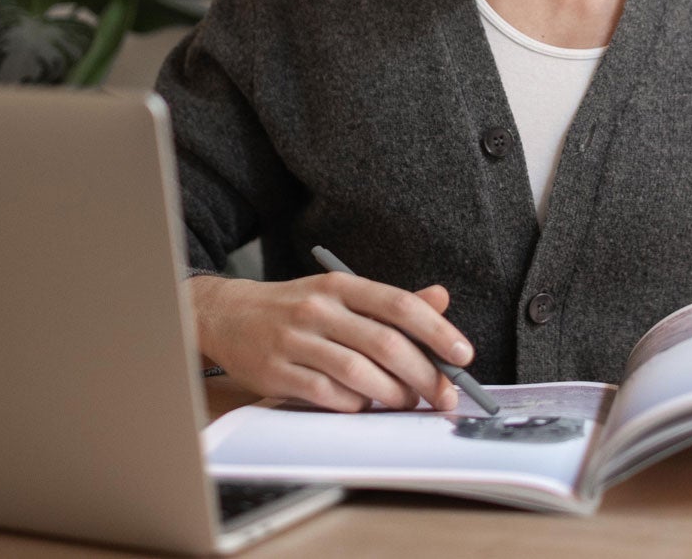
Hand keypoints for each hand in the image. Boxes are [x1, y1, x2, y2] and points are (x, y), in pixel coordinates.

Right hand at [188, 272, 471, 412]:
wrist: (228, 316)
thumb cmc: (295, 308)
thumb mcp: (341, 294)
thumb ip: (390, 302)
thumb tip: (440, 298)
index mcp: (340, 285)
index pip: (399, 305)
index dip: (437, 331)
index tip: (463, 354)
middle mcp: (318, 309)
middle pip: (385, 344)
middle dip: (424, 374)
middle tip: (443, 393)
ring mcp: (295, 341)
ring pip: (359, 374)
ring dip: (392, 394)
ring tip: (406, 400)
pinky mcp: (277, 372)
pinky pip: (329, 396)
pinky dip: (355, 405)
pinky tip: (363, 403)